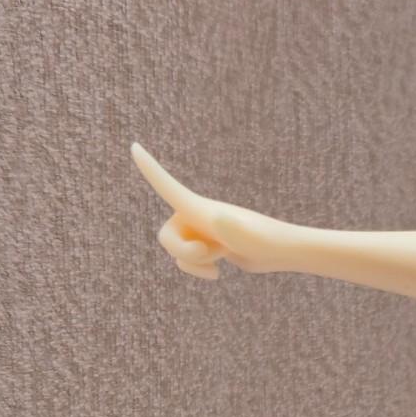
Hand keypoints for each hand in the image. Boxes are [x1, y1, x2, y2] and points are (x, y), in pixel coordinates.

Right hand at [130, 141, 291, 278]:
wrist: (280, 251)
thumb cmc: (269, 242)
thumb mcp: (252, 240)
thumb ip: (233, 231)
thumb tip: (216, 218)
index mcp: (201, 209)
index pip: (169, 187)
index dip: (150, 170)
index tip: (134, 146)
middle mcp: (196, 216)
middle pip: (166, 237)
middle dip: (181, 252)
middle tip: (207, 255)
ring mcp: (201, 231)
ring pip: (175, 251)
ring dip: (193, 265)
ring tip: (219, 259)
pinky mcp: (207, 245)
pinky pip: (186, 261)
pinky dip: (197, 270)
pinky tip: (218, 270)